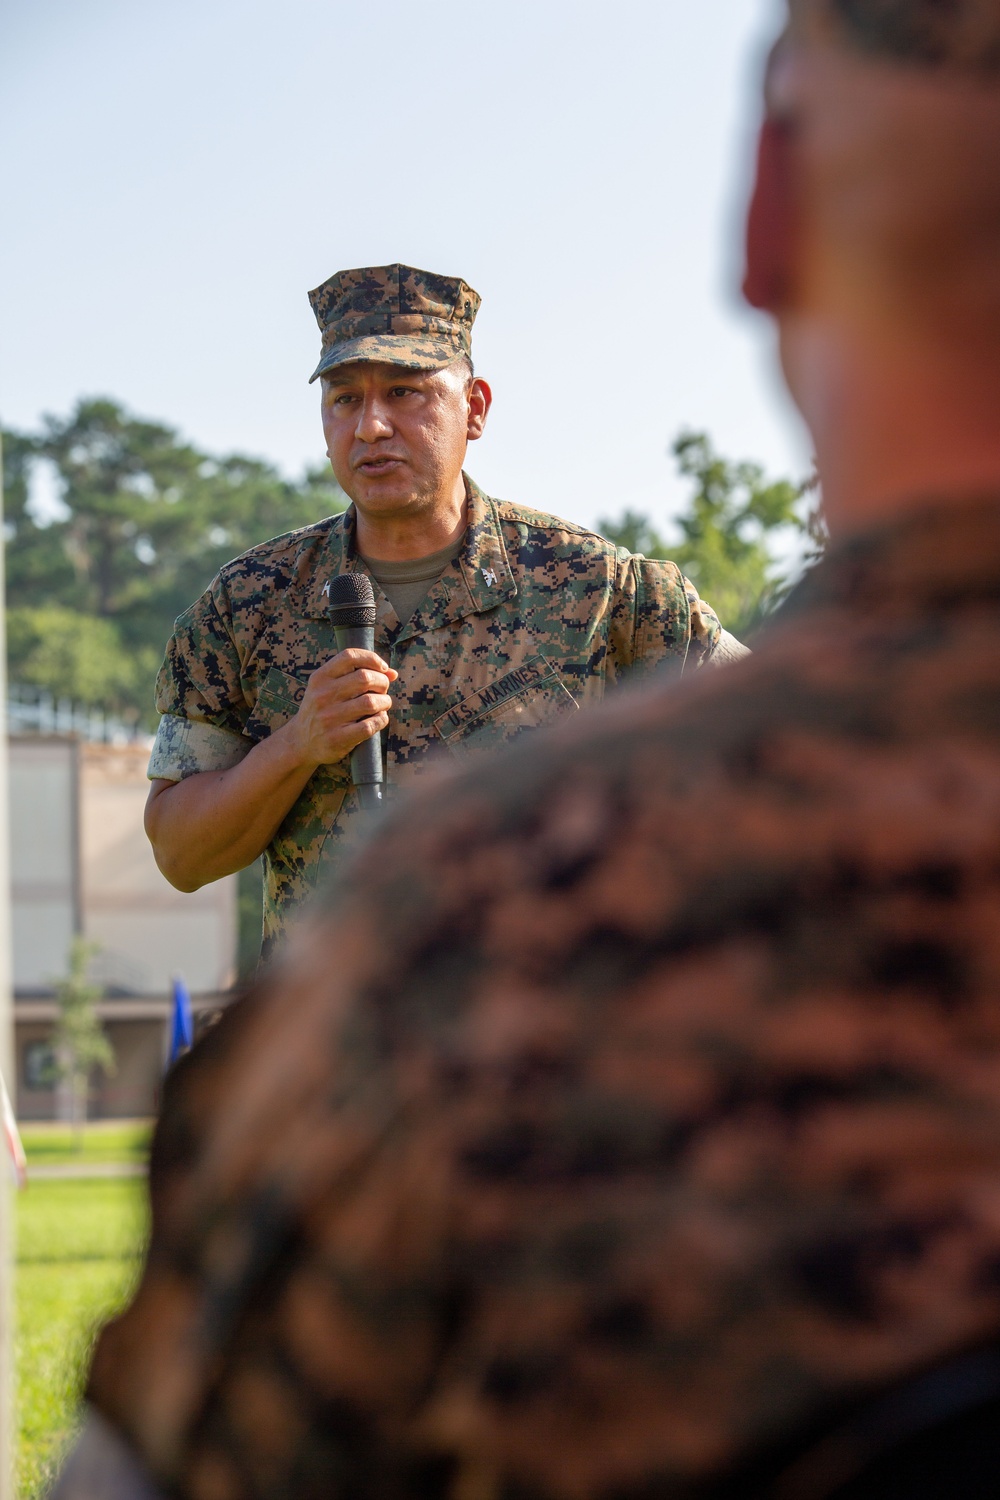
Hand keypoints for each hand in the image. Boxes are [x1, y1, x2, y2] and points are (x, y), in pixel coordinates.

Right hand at [285, 649, 397, 768]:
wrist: (300, 742)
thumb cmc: (322, 710)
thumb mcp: (328, 688)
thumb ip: (356, 675)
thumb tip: (392, 673)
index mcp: (320, 678)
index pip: (349, 656)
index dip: (372, 659)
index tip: (383, 668)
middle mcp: (322, 695)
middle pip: (365, 678)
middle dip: (382, 682)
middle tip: (383, 690)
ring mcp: (329, 718)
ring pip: (371, 702)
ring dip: (385, 702)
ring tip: (382, 705)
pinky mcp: (337, 738)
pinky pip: (370, 726)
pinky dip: (381, 720)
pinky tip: (379, 719)